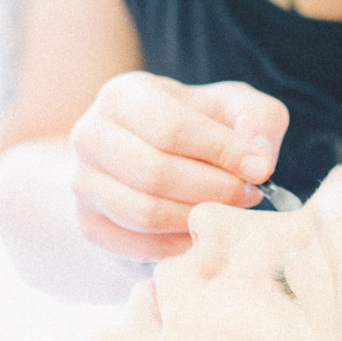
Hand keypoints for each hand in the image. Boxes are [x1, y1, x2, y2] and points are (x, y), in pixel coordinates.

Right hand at [70, 73, 288, 260]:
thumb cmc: (199, 125)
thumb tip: (257, 161)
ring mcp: (81, 182)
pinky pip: (136, 245)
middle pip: (156, 173)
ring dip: (198, 218)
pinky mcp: (87, 223)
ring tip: (227, 210)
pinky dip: (178, 243)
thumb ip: (257, 121)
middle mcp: (90, 135)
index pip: (172, 127)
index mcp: (123, 94)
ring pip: (144, 213)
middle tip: (249, 194)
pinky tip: (201, 229)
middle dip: (215, 189)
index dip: (221, 151)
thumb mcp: (232, 107)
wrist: (148, 152)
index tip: (260, 169)